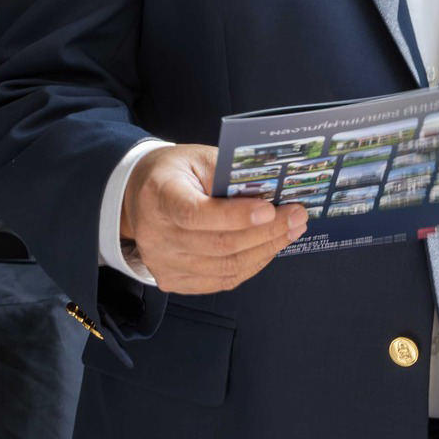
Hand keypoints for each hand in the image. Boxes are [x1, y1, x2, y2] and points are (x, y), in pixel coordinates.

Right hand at [119, 144, 306, 293]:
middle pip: (218, 244)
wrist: (141, 196)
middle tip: (297, 216)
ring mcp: (162, 263)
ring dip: (266, 249)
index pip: (195, 214)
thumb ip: (230, 174)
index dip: (235, 216)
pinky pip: (221, 280)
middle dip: (267, 232)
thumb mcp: (200, 158)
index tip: (270, 209)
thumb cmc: (176, 173)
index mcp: (158, 197)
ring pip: (224, 267)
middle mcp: (156, 236)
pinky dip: (251, 265)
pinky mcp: (173, 279)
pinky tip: (270, 248)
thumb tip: (272, 190)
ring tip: (292, 231)